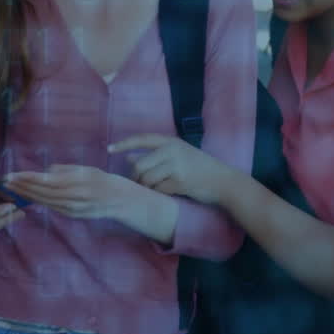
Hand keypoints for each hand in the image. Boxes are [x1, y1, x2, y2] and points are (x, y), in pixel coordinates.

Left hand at [1, 165, 135, 220]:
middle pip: (41, 192)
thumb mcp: (86, 169)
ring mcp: (71, 209)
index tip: (12, 174)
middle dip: (22, 187)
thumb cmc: (103, 180)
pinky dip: (37, 201)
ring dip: (26, 195)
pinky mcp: (71, 215)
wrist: (119, 201)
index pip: (45, 180)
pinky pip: (50, 207)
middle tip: (5, 181)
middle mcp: (72, 198)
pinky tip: (27, 196)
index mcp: (75, 182)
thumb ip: (65, 169)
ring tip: (12, 188)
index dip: (26, 178)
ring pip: (43, 201)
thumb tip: (47, 170)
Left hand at [109, 134, 230, 204]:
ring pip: (147, 179)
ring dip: (146, 187)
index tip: (109, 149)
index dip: (124, 143)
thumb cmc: (200, 168)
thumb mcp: (178, 156)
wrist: (224, 181)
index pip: (142, 139)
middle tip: (139, 184)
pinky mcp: (180, 182)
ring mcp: (176, 166)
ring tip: (153, 189)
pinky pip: (158, 190)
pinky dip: (159, 194)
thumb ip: (155, 155)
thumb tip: (128, 157)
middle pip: (140, 165)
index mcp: (171, 141)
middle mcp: (172, 150)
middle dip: (136, 177)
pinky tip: (166, 193)